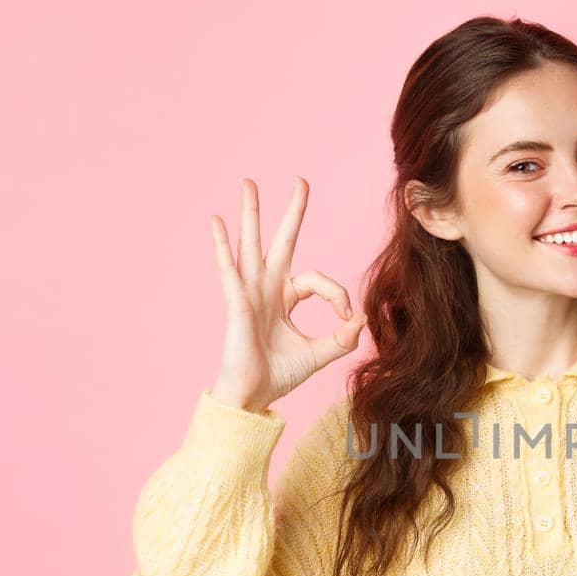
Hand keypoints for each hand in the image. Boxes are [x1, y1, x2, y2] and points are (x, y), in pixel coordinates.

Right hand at [208, 177, 367, 412]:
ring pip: (252, 244)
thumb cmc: (280, 375)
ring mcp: (250, 291)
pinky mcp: (236, 301)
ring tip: (249, 182)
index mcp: (286, 298)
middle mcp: (268, 288)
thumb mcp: (320, 354)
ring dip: (251, 213)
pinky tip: (215, 221)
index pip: (319, 281)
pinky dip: (221, 245)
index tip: (346, 319)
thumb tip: (361, 318)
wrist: (253, 394)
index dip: (337, 296)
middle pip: (282, 241)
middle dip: (292, 212)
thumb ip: (342, 338)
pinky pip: (228, 268)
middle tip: (301, 181)